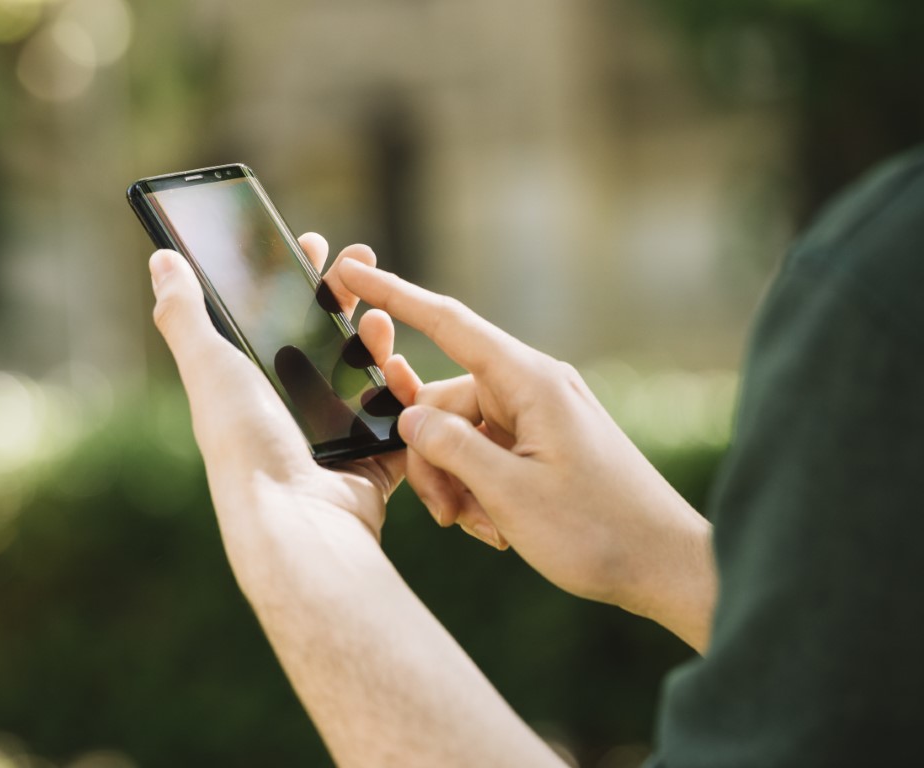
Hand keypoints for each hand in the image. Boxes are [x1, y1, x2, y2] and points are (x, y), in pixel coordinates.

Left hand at [147, 233, 417, 546]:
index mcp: (250, 387)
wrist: (298, 520)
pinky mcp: (371, 461)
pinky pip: (396, 419)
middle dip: (344, 295)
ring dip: (376, 338)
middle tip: (363, 258)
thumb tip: (159, 259)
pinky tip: (405, 369)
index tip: (313, 243)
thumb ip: (185, 314)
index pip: (273, 318)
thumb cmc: (246, 445)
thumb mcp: (210, 368)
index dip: (292, 277)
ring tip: (382, 318)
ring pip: (365, 372)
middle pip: (324, 337)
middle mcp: (289, 410)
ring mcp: (333, 436)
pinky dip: (404, 393)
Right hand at [338, 259, 715, 650]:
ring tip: (483, 527)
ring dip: (457, 483)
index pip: (448, 323)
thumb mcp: (509, 493)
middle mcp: (533, 388)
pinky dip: (481, 488)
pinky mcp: (544, 442)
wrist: (665, 565)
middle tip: (447, 515)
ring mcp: (540, 415)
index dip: (394, 295)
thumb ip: (450, 447)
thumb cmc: (598, 530)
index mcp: (530, 381)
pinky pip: (488, 452)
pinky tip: (499, 527)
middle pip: (444, 401)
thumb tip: (409, 417)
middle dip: (432, 458)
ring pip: (461, 434)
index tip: (351, 269)